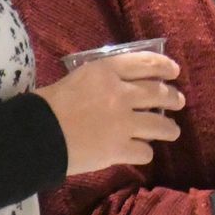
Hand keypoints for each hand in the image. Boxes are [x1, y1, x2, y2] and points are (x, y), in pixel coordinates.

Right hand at [33, 50, 183, 174]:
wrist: (36, 135)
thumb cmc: (49, 104)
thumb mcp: (77, 78)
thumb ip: (102, 79)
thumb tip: (121, 86)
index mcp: (106, 71)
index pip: (145, 63)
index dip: (164, 66)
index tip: (174, 71)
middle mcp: (121, 94)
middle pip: (159, 93)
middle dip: (172, 97)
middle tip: (178, 101)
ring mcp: (123, 123)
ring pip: (161, 125)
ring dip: (169, 128)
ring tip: (172, 131)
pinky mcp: (120, 149)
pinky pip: (145, 151)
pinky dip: (145, 152)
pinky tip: (141, 152)